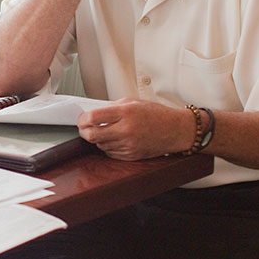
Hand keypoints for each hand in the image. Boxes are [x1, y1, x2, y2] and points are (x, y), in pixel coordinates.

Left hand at [76, 99, 193, 160]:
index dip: (82, 119)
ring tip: (106, 132)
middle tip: (85, 128)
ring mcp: (129, 145)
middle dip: (84, 131)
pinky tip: (115, 140)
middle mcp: (126, 130)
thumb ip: (111, 108)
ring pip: (100, 145)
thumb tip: (91, 115)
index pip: (92, 117)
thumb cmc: (155, 114)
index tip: (82, 119)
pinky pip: (110, 153)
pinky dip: (108, 147)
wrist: (176, 130)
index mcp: (125, 112)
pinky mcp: (132, 156)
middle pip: (91, 135)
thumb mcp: (132, 102)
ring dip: (98, 139)